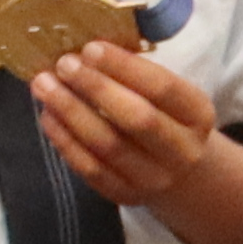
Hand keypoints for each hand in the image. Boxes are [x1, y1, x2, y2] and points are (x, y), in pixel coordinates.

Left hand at [27, 34, 228, 214]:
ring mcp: (154, 178)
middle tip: (63, 65)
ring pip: (108, 145)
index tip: (90, 48)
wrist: (181, 174)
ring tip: (44, 86)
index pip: (163, 88)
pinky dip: (65, 141)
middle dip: (96, 88)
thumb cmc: (165, 117)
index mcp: (198, 114)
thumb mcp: (169, 95)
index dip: (125, 67)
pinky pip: (91, 169)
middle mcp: (182, 150)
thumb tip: (85, 49)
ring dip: (71, 112)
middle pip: (137, 119)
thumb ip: (137, 74)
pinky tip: (48, 116)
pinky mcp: (126, 195)